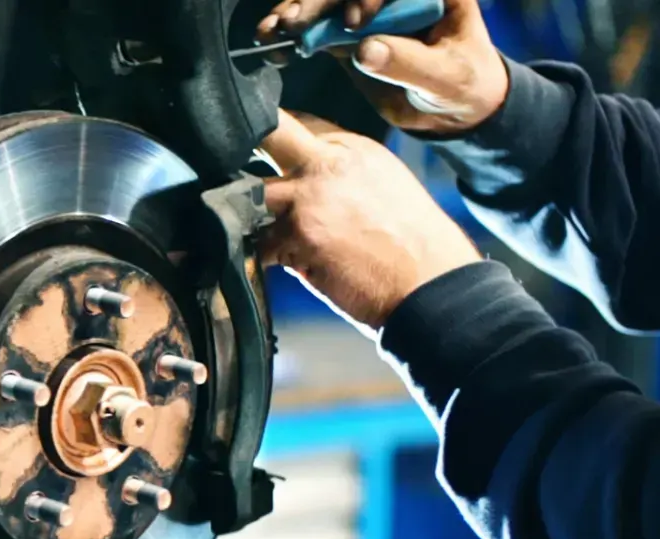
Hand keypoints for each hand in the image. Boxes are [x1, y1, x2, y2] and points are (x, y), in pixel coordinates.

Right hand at [257, 0, 508, 134]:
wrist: (452, 107)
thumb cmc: (463, 85)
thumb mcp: (446, 77)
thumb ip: (409, 63)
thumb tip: (365, 51)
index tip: (355, 22)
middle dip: (316, 1)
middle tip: (293, 21)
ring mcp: (368, 10)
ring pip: (325, 3)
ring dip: (294, 13)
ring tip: (273, 31)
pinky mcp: (348, 33)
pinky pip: (316, 28)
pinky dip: (292, 36)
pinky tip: (272, 43)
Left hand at [259, 110, 481, 329]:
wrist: (431, 284)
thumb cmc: (414, 245)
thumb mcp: (385, 185)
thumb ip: (343, 173)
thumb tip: (307, 178)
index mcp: (354, 149)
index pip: (301, 123)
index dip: (275, 137)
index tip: (261, 150)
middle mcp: (330, 163)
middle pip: (271, 136)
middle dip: (248, 149)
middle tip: (238, 173)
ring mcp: (310, 197)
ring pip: (254, 194)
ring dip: (253, 215)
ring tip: (267, 234)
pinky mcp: (298, 234)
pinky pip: (259, 243)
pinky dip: (264, 257)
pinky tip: (283, 265)